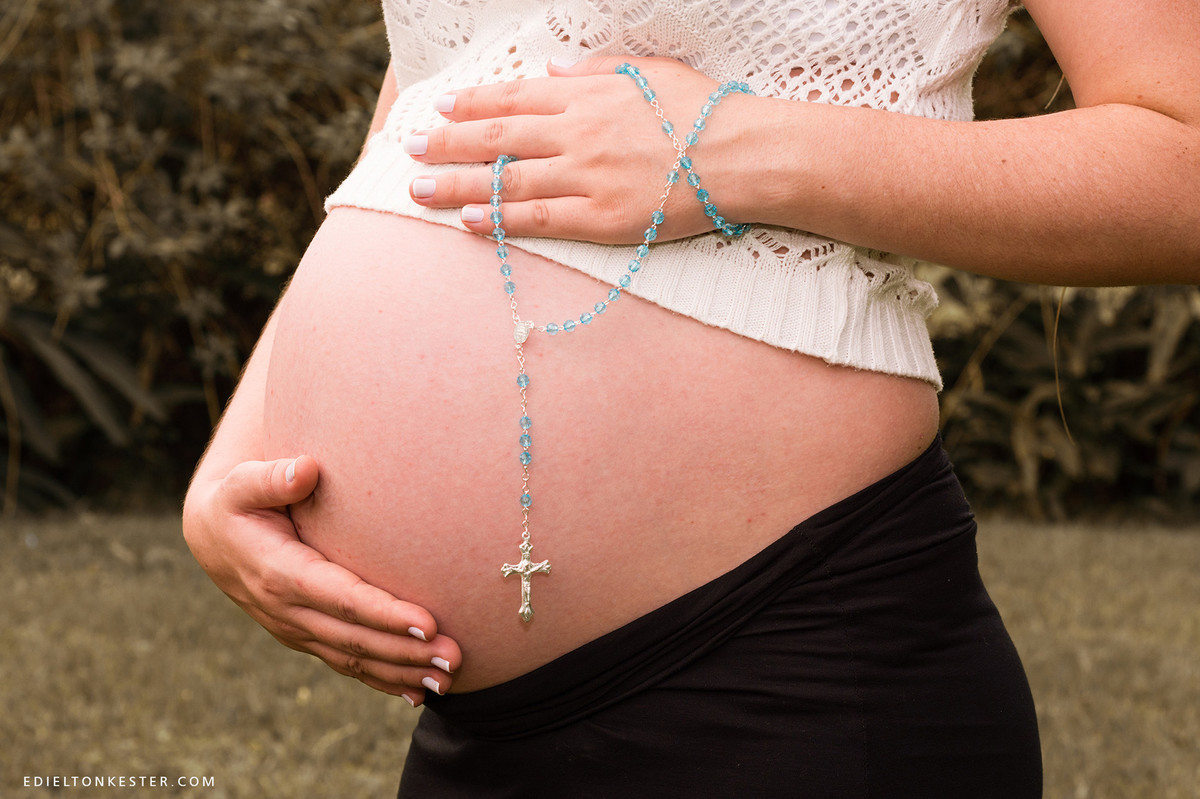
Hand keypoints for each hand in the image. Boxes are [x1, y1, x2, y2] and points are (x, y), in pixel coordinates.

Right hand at [181, 455, 460, 705]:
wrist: (212, 538)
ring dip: (402, 672)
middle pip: (355, 638)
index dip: (384, 613)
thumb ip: (272, 477)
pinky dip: (382, 681)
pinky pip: (347, 664)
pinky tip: (418, 693)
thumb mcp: (242, 484)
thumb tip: (307, 469)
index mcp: (278, 574)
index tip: (429, 620)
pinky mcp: (307, 637)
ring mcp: (297, 630)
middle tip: (454, 656)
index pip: (341, 599)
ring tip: (448, 679)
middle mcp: (288, 611)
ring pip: (354, 659)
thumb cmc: (237, 502)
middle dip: (406, 651)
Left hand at [405, 56, 752, 243]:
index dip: (471, 104)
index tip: (439, 109)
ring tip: (419, 191)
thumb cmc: (705, 112)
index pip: (514, 99)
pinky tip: (466, 221)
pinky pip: (537, 219)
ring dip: (457, 185)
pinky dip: (498, 219)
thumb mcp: (651, 73)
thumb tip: (553, 69)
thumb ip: (597, 70)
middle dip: (447, 144)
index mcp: (588, 96)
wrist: (743, 156)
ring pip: (507, 181)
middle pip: (497, 138)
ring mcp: (586, 177)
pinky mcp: (600, 218)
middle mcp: (578, 133)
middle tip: (411, 152)